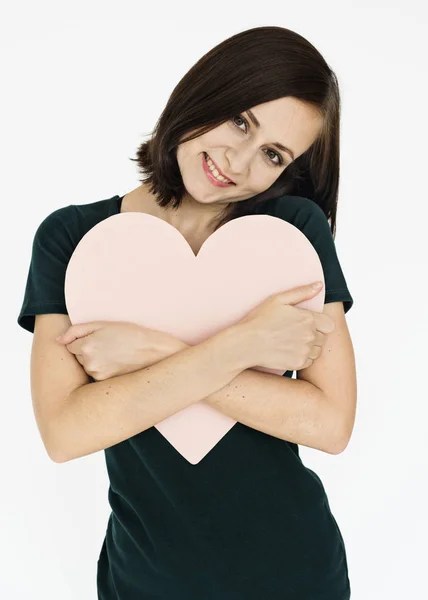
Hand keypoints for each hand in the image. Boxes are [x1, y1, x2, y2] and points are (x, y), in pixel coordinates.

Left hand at [55, 320, 181, 379]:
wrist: (152, 351)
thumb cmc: (129, 334)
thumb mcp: (103, 325)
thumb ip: (76, 331)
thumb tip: (57, 341)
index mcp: (86, 346)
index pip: (70, 345)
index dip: (83, 340)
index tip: (98, 339)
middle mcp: (89, 363)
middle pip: (78, 357)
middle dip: (87, 351)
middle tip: (107, 345)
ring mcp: (97, 374)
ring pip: (86, 366)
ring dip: (94, 361)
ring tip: (113, 354)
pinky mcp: (105, 382)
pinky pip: (95, 375)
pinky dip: (102, 369)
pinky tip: (116, 363)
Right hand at [237, 282, 334, 371]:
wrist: (246, 343)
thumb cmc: (260, 319)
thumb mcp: (278, 299)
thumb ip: (302, 292)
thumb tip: (319, 285)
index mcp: (308, 319)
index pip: (329, 324)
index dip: (319, 324)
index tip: (306, 323)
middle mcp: (310, 336)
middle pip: (323, 337)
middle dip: (314, 335)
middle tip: (294, 333)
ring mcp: (305, 351)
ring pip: (317, 350)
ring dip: (309, 347)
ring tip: (291, 342)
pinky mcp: (298, 363)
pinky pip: (309, 361)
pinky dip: (302, 357)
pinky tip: (288, 351)